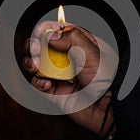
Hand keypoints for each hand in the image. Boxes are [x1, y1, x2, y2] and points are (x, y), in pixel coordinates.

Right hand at [23, 21, 117, 137]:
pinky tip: (46, 83)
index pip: (57, 30)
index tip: (40, 33)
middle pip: (41, 45)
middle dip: (33, 45)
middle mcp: (67, 57)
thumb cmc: (107, 79)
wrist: (109, 109)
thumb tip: (50, 34)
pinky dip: (37, 82)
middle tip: (35, 49)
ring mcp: (59, 74)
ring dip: (30, 62)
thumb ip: (71, 38)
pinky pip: (38, 83)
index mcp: (78, 43)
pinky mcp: (54, 91)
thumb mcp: (92, 53)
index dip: (45, 30)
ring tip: (34, 65)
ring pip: (36, 63)